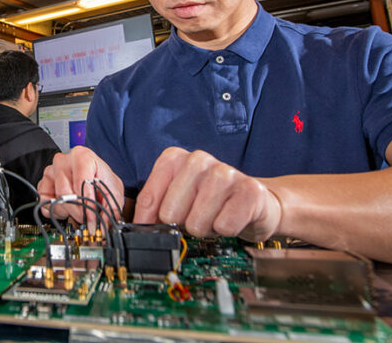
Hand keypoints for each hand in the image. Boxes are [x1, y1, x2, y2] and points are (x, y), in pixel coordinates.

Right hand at [37, 146, 124, 225]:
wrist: (93, 177)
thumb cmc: (101, 180)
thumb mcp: (113, 191)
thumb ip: (111, 208)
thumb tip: (105, 225)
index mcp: (81, 156)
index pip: (81, 182)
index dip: (88, 204)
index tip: (92, 218)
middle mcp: (63, 161)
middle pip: (65, 192)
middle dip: (78, 211)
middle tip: (86, 218)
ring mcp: (50, 172)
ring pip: (55, 200)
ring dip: (68, 211)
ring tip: (79, 210)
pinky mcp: (43, 185)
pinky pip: (45, 204)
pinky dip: (56, 211)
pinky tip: (67, 208)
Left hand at [133, 147, 281, 241]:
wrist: (256, 202)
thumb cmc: (211, 203)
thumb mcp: (178, 201)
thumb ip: (155, 209)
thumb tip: (135, 231)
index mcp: (175, 158)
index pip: (148, 198)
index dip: (147, 222)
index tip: (151, 233)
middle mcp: (198, 159)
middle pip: (170, 213)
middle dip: (182, 225)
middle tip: (196, 218)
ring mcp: (225, 172)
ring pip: (196, 222)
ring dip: (205, 229)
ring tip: (214, 218)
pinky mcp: (249, 191)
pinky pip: (224, 226)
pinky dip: (226, 231)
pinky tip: (232, 219)